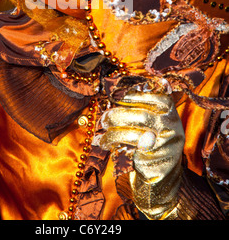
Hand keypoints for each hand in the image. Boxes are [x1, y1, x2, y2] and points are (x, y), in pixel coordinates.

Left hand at [99, 91, 184, 218]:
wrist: (164, 181)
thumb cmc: (152, 145)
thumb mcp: (154, 123)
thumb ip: (141, 107)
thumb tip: (113, 94)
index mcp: (172, 113)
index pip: (156, 97)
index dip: (134, 95)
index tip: (116, 95)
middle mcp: (172, 128)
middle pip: (141, 116)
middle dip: (117, 115)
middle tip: (104, 118)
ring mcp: (166, 147)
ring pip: (133, 134)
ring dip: (112, 133)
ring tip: (102, 135)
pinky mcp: (155, 164)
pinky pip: (130, 151)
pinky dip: (113, 146)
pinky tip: (104, 144)